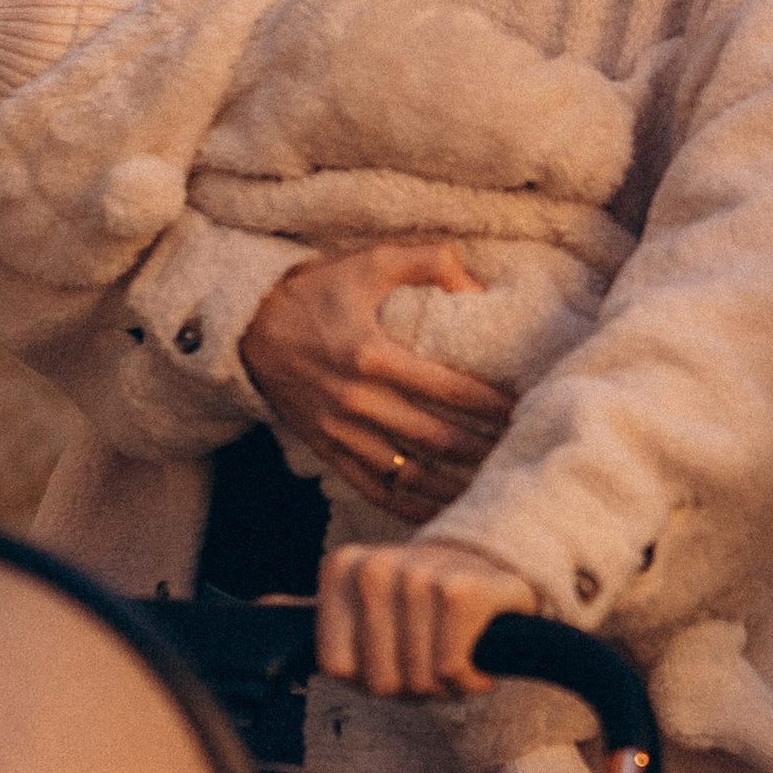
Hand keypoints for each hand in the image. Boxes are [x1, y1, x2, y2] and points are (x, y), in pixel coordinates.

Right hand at [241, 241, 514, 523]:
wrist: (249, 326)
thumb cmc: (316, 292)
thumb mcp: (370, 262)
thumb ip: (427, 263)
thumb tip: (475, 285)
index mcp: (372, 355)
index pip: (448, 389)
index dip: (491, 405)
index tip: (524, 411)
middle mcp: (357, 401)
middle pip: (437, 438)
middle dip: (484, 450)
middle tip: (521, 453)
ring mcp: (340, 431)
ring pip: (410, 472)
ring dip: (454, 485)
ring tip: (493, 488)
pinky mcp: (326, 450)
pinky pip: (373, 488)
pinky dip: (409, 505)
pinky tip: (441, 511)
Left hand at [318, 540, 534, 697]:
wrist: (494, 578)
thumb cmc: (422, 610)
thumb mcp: (364, 608)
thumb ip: (313, 611)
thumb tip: (263, 606)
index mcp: (343, 568)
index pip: (338, 669)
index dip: (371, 677)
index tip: (394, 652)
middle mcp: (375, 566)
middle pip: (379, 681)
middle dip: (412, 684)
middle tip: (432, 653)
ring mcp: (418, 575)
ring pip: (417, 678)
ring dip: (445, 683)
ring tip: (457, 650)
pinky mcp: (461, 592)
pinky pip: (450, 669)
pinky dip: (470, 679)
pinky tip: (478, 653)